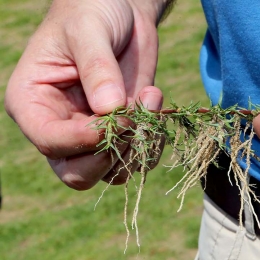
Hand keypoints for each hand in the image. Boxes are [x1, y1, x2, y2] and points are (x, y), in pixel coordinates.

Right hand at [5, 0, 169, 189]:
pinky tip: (155, 100)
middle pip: (78, 174)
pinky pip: (137, 158)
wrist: (121, 10)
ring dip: (138, 147)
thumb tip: (110, 110)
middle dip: (111, 154)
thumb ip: (97, 69)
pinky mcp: (122, 131)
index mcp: (33, 103)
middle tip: (133, 116)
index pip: (50, 142)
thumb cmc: (91, 11)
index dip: (84, 139)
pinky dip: (153, 140)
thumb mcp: (88, 30)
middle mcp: (60, 126)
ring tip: (149, 100)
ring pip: (111, 173)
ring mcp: (92, 134)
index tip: (116, 117)